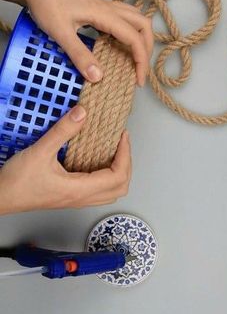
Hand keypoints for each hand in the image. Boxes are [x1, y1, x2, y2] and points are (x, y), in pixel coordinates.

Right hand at [0, 105, 130, 214]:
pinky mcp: (70, 196)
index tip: (123, 137)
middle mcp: (81, 198)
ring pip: (110, 192)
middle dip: (127, 164)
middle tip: (122, 143)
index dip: (125, 155)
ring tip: (115, 151)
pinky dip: (107, 176)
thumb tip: (82, 113)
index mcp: (78, 189)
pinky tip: (98, 160)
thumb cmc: (17, 182)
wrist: (1, 198)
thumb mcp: (40, 152)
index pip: (117, 177)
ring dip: (119, 172)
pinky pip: (98, 190)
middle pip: (119, 187)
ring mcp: (76, 199)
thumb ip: (62, 131)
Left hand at [23, 0, 152, 85]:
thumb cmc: (45, 4)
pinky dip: (129, 32)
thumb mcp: (61, 32)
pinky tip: (118, 45)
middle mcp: (109, 9)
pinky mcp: (98, 8)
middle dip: (147, 48)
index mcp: (105, 14)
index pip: (134, 38)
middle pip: (143, 25)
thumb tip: (99, 77)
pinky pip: (124, 18)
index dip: (141, 60)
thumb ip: (79, 54)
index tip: (138, 80)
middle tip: (140, 70)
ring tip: (135, 58)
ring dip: (141, 38)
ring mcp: (105, 7)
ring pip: (136, 19)